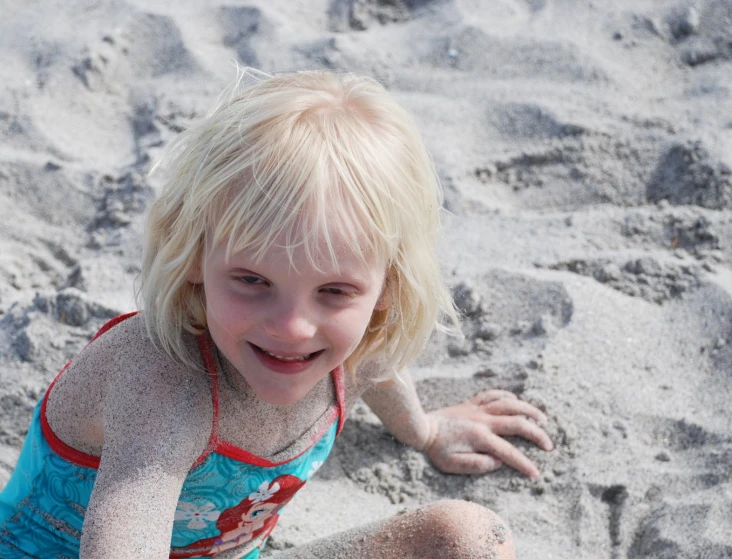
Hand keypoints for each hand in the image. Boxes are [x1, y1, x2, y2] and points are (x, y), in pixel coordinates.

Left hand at [423, 390, 552, 477]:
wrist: (421, 427)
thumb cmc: (436, 448)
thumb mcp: (452, 464)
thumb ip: (477, 465)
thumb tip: (498, 462)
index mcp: (480, 438)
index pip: (509, 453)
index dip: (524, 464)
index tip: (536, 473)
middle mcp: (483, 421)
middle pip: (518, 423)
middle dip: (537, 435)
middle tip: (549, 446)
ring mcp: (478, 409)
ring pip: (510, 404)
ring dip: (529, 410)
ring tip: (543, 419)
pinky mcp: (472, 403)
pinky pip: (493, 394)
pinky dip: (507, 396)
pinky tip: (516, 400)